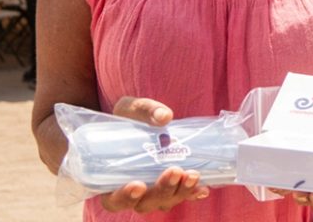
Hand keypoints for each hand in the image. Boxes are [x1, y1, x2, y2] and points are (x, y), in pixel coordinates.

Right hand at [99, 97, 209, 213]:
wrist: (142, 120)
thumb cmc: (128, 118)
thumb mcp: (130, 109)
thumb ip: (145, 111)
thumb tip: (165, 116)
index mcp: (110, 179)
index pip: (113, 199)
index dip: (124, 197)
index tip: (138, 185)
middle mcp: (132, 192)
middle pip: (145, 203)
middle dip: (162, 190)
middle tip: (175, 171)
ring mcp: (153, 192)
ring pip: (165, 202)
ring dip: (180, 192)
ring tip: (193, 175)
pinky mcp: (171, 186)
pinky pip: (181, 195)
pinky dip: (192, 193)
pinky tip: (203, 188)